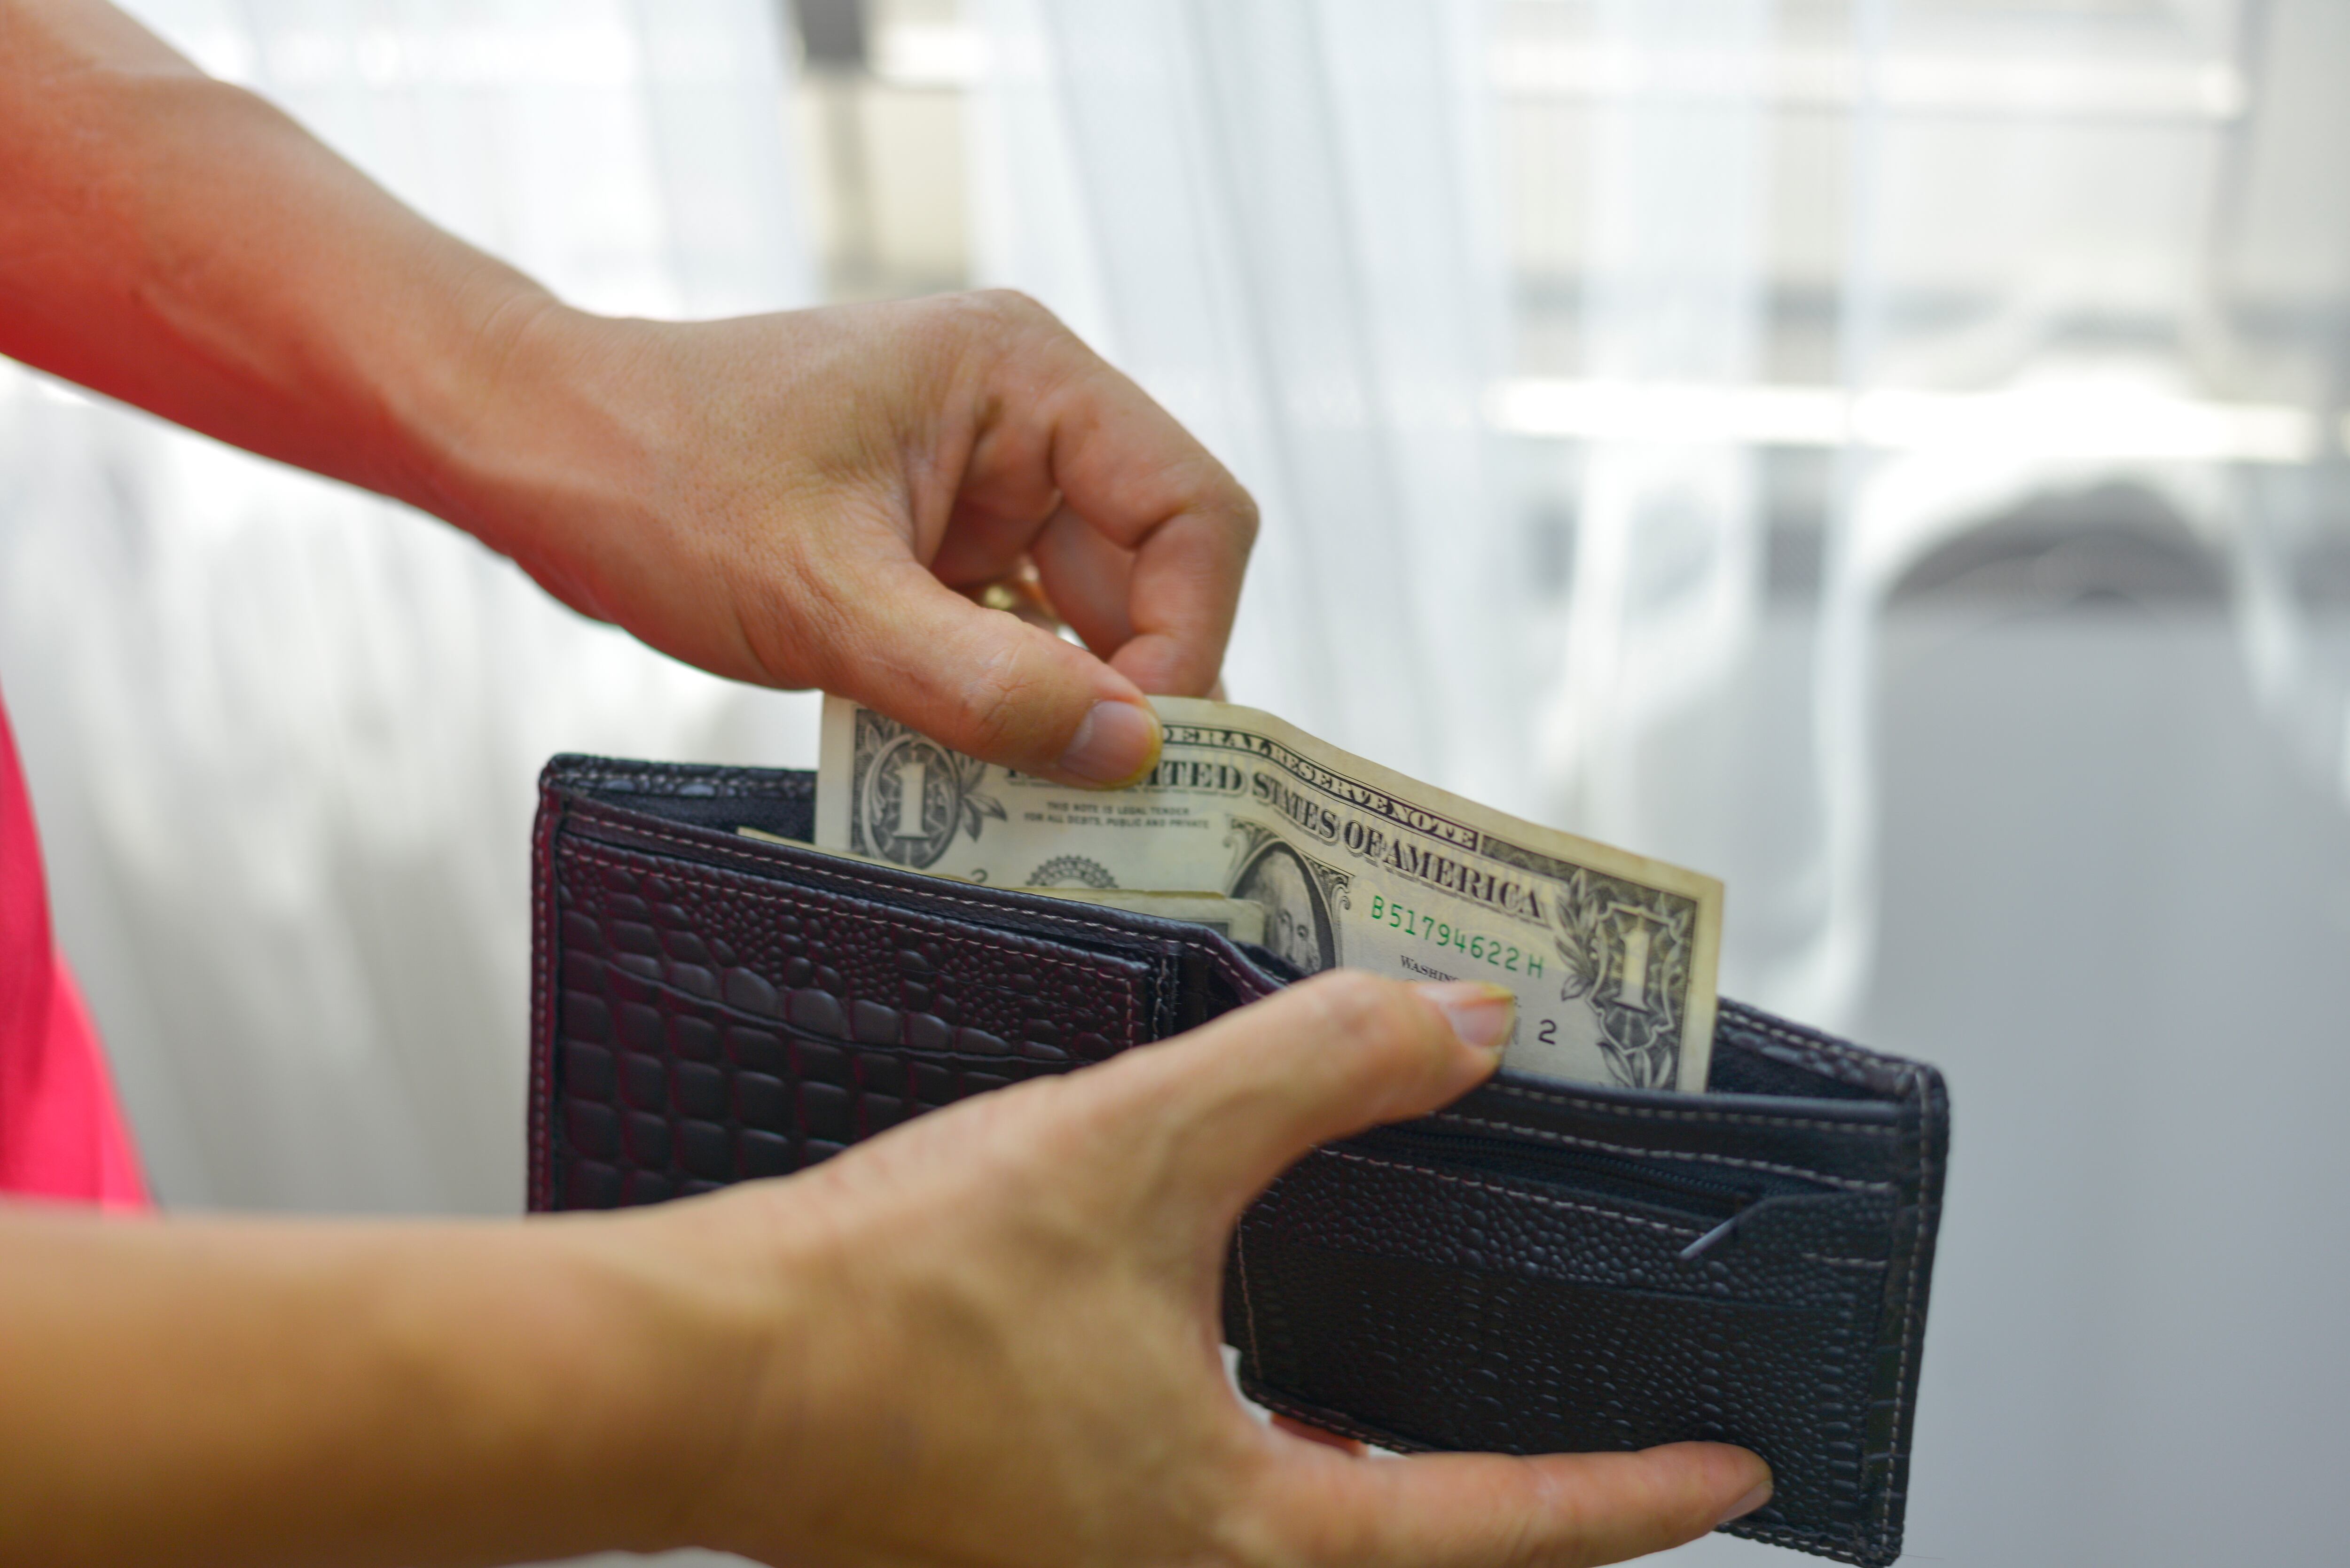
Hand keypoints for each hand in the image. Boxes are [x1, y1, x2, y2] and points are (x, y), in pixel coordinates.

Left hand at [434, 292, 1255, 786]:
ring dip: (1059, 711)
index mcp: (1023, 378)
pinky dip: (999, 707)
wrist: (533, 451)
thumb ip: (983, 683)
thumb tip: (1127, 753)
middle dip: (1125, 691)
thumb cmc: (654, 477)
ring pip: (1082, 620)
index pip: (1194, 512)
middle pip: (1150, 574)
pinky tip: (967, 771)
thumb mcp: (823, 596)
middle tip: (1095, 805)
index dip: (1186, 637)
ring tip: (1026, 802)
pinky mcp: (931, 545)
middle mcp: (1020, 422)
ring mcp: (976, 486)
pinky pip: (1010, 639)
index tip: (1131, 748)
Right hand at [654, 973, 1770, 1565]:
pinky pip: (1211, 1501)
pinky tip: (1267, 1362)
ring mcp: (1099, 1565)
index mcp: (1239, 1538)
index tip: (1735, 1465)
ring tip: (1451, 1394)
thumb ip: (1316, 1068)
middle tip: (1608, 1437)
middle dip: (1519, 1503)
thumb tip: (1461, 1027)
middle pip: (1409, 1554)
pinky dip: (1281, 1445)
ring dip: (1389, 1472)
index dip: (1636, 1494)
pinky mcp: (1031, 1529)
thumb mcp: (1144, 1146)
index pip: (1501, 1529)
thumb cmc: (895, 1295)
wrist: (698, 1369)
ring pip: (1306, 1533)